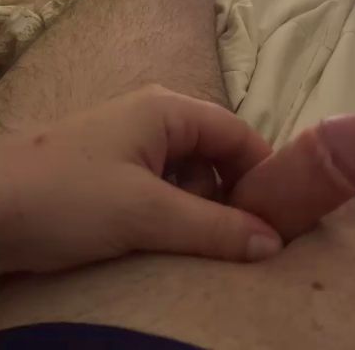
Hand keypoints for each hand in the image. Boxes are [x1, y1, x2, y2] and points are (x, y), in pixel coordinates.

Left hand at [0, 85, 281, 274]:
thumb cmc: (68, 198)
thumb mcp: (145, 214)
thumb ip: (213, 228)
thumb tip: (274, 243)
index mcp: (166, 109)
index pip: (236, 132)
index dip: (265, 170)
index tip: (286, 217)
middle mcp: (153, 119)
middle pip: (215, 152)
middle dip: (233, 194)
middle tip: (247, 240)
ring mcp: (131, 146)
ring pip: (189, 175)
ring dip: (203, 209)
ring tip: (207, 246)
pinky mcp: (115, 173)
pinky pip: (163, 189)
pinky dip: (176, 213)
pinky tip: (172, 241)